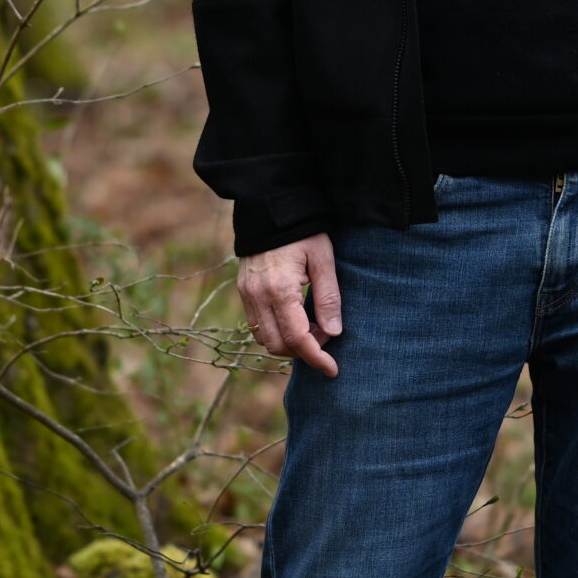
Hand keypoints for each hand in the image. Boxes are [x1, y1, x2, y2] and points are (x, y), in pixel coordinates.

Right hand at [238, 234, 340, 377]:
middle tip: (326, 334)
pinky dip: (275, 331)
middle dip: (304, 350)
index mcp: (280, 289)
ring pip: (264, 339)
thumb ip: (328, 298)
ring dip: (288, 343)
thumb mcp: (323, 259)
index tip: (332, 369)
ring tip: (311, 325)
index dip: (316, 358)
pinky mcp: (243, 291)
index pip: (297, 339)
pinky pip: (256, 325)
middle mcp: (258, 296)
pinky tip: (294, 317)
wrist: (270, 207)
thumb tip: (333, 333)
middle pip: (278, 346)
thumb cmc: (303, 231)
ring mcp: (247, 294)